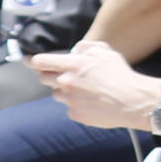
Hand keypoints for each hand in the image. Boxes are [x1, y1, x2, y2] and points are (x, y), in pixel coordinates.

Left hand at [33, 40, 160, 130]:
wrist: (132, 101)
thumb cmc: (120, 75)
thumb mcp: (107, 52)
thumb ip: (88, 47)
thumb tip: (76, 48)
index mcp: (74, 65)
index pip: (42, 62)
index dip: (32, 60)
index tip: (28, 60)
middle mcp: (67, 82)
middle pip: (44, 78)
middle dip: (50, 75)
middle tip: (65, 75)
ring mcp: (69, 100)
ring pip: (57, 93)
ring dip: (65, 90)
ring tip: (86, 90)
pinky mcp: (74, 114)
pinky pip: (69, 107)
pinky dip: (77, 104)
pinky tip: (92, 102)